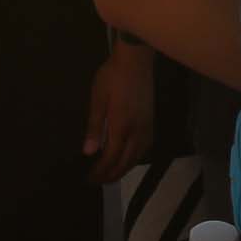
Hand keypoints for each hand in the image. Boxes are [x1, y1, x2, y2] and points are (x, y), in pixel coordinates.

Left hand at [82, 40, 154, 181]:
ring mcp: (147, 127)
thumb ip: (94, 126)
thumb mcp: (98, 99)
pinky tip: (129, 157)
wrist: (136, 59)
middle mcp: (137, 132)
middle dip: (111, 175)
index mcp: (121, 127)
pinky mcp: (152, 121)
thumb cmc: (112, 77)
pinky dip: (135, 158)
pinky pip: (145, 148)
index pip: (110, 158)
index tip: (89, 179)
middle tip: (98, 181)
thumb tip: (88, 152)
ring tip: (112, 174)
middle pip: (125, 162)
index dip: (100, 172)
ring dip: (124, 169)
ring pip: (137, 157)